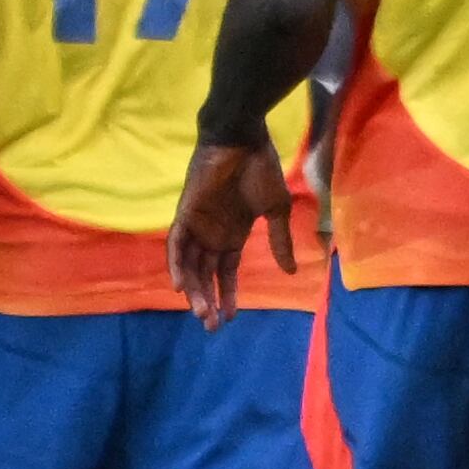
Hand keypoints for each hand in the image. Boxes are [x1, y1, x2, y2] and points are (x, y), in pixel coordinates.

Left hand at [169, 138, 295, 329]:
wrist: (243, 141)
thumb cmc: (261, 170)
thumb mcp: (275, 211)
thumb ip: (280, 241)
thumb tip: (292, 271)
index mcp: (232, 234)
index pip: (225, 273)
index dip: (228, 295)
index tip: (231, 317)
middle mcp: (212, 234)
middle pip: (205, 275)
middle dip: (209, 301)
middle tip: (212, 326)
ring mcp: (197, 225)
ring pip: (190, 265)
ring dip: (194, 289)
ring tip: (203, 312)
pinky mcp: (185, 214)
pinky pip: (175, 244)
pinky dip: (176, 264)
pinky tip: (181, 286)